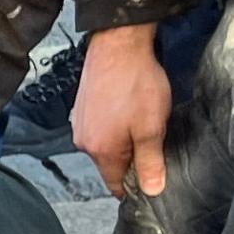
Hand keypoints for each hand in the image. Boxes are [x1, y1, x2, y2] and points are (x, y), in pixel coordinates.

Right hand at [72, 22, 170, 197]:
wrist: (118, 44)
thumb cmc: (135, 82)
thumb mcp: (152, 128)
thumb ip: (150, 162)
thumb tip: (152, 190)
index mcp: (101, 150)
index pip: (115, 184)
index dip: (135, 186)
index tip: (151, 177)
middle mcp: (84, 140)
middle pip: (111, 164)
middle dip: (132, 158)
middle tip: (153, 139)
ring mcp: (81, 122)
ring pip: (106, 144)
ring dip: (124, 139)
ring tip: (141, 119)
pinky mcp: (83, 107)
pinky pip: (100, 127)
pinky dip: (115, 124)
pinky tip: (128, 108)